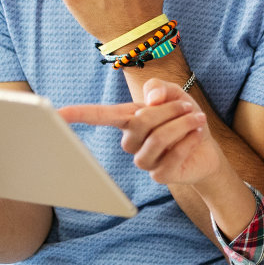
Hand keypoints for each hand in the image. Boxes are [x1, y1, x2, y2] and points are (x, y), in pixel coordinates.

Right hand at [59, 79, 221, 186]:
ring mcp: (143, 160)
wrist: (207, 148)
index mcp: (128, 119)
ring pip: (157, 138)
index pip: (100, 116)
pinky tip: (197, 135)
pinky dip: (189, 141)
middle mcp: (130, 141)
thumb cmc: (184, 118)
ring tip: (196, 119)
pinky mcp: (159, 175)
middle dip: (169, 110)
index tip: (56, 113)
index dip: (79, 114)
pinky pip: (172, 156)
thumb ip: (160, 88)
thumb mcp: (175, 94)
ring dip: (181, 125)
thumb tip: (151, 99)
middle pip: (141, 121)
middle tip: (188, 108)